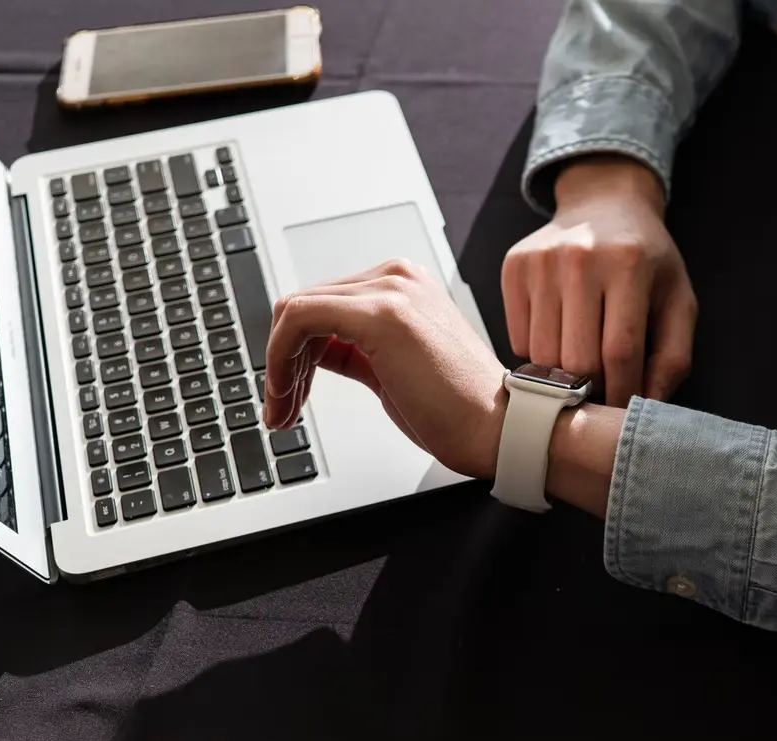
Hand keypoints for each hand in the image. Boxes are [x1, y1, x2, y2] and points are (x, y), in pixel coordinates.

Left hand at [262, 259, 507, 478]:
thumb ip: (353, 350)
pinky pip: (300, 319)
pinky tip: (288, 394)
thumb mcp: (392, 370)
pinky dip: (279, 357)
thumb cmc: (458, 410)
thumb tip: (308, 352)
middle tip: (279, 406)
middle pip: (304, 304)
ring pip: (295, 310)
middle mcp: (397, 277)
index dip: (294, 349)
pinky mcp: (380, 313)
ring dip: (277, 364)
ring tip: (283, 410)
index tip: (290, 390)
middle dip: (281, 359)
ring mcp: (391, 290)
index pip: (324, 302)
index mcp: (404, 285)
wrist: (499, 428)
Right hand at [502, 156, 697, 406]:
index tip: (622, 411)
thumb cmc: (647, 262)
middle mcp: (581, 258)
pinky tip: (559, 340)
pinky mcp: (514, 267)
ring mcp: (542, 261)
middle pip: (577, 359)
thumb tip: (646, 406)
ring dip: (562, 377)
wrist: (603, 205)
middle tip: (602, 392)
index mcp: (630, 264)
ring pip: (542, 356)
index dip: (622, 393)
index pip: (620, 352)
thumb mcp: (677, 301)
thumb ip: (673, 357)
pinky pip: (518, 339)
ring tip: (581, 369)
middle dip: (592, 389)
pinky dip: (538, 356)